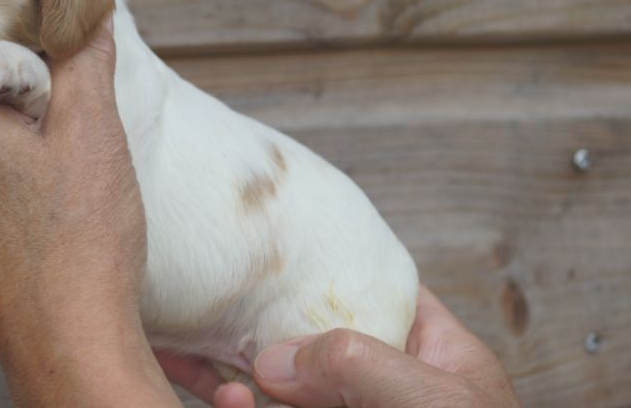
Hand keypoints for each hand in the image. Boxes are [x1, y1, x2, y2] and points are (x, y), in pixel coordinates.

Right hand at [160, 286, 519, 407]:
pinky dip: (241, 406)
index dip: (332, 266)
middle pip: (314, 337)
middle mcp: (385, 387)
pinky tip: (226, 399)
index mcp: (432, 355)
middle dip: (262, 320)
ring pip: (283, 387)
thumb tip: (274, 359)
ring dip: (239, 371)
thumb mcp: (428, 399)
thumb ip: (356, 363)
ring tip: (205, 356)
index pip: (379, 291)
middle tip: (213, 300)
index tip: (278, 246)